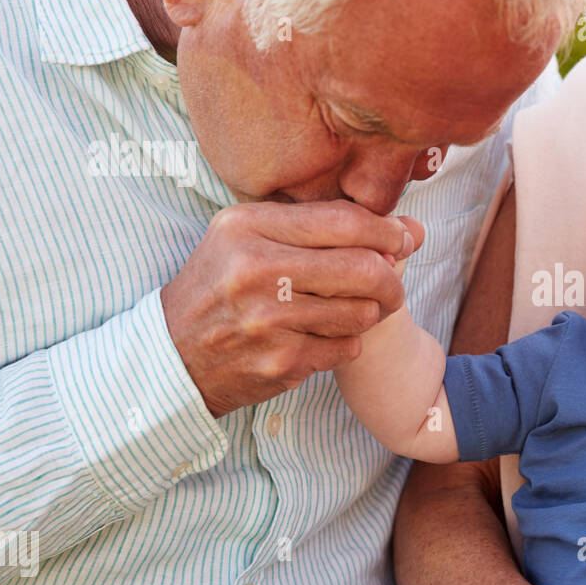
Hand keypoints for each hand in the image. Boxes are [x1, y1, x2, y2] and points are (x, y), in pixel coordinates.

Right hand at [161, 200, 423, 416]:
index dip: (387, 231)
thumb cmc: (221, 286)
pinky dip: (347, 342)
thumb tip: (413, 230)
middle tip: (392, 284)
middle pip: (363, 268)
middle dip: (392, 277)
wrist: (172, 355)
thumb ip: (326, 227)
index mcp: (248, 228)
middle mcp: (255, 271)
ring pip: (362, 312)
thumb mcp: (251, 238)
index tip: (403, 239)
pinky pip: (347, 348)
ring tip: (353, 308)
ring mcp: (268, 321)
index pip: (343, 221)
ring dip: (370, 312)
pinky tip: (324, 336)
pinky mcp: (281, 362)